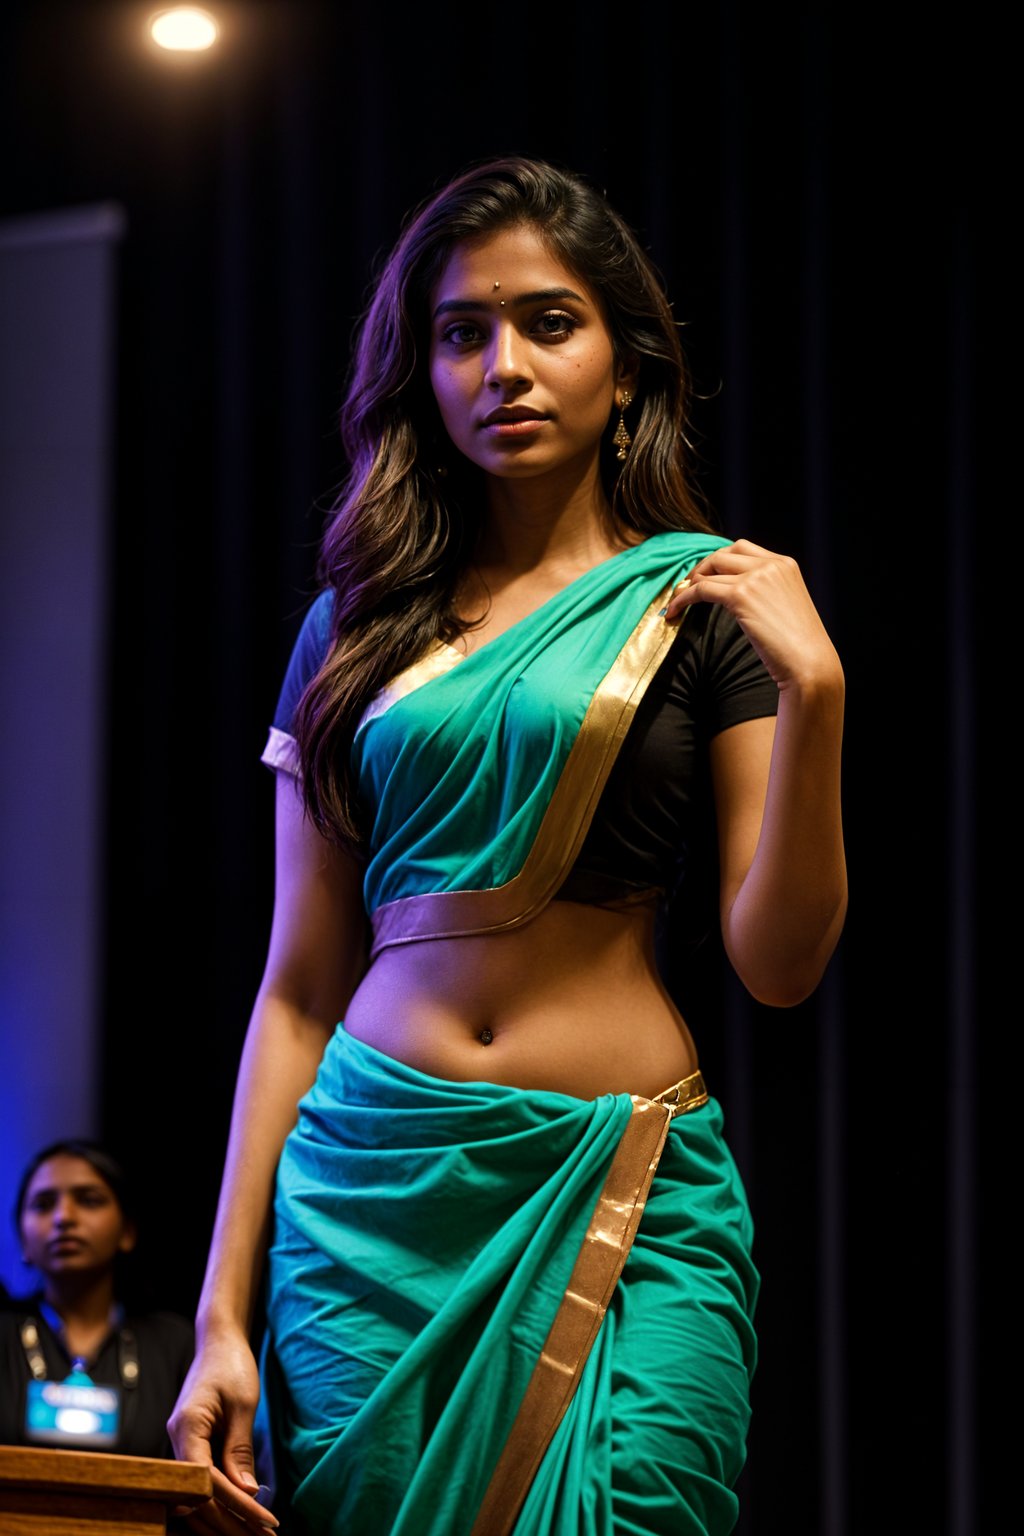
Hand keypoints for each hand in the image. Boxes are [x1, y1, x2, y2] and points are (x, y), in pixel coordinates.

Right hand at [167, 1327, 278, 1533]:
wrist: (218, 1340)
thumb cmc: (231, 1364)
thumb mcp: (243, 1404)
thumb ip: (240, 1448)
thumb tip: (247, 1492)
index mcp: (187, 1427)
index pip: (207, 1482)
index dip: (236, 1506)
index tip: (265, 1522)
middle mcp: (177, 1440)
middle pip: (198, 1497)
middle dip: (231, 1522)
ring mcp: (181, 1445)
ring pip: (197, 1495)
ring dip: (226, 1517)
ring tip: (256, 1534)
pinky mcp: (190, 1446)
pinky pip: (201, 1482)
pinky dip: (222, 1500)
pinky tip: (241, 1515)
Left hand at [665, 539, 842, 693]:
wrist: (810, 664)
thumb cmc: (800, 647)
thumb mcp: (787, 607)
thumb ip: (767, 593)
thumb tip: (737, 597)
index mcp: (785, 564)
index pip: (743, 549)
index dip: (719, 560)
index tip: (707, 575)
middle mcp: (771, 565)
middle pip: (724, 553)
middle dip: (703, 567)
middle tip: (688, 585)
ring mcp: (756, 578)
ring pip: (710, 570)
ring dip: (689, 584)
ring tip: (677, 601)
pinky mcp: (741, 595)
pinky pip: (701, 589)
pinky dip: (683, 598)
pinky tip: (673, 611)